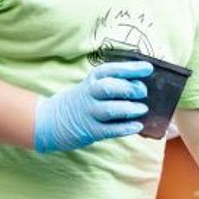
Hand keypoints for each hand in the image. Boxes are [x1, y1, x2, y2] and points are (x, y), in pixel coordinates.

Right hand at [34, 60, 152, 152]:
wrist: (50, 120)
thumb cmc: (83, 100)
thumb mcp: (93, 86)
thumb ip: (115, 83)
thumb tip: (145, 84)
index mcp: (93, 79)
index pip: (111, 70)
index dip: (131, 68)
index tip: (148, 68)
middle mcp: (89, 94)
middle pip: (108, 87)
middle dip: (129, 88)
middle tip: (143, 92)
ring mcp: (89, 112)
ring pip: (109, 109)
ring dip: (129, 109)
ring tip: (143, 109)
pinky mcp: (90, 130)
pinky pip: (109, 129)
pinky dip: (125, 128)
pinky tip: (137, 126)